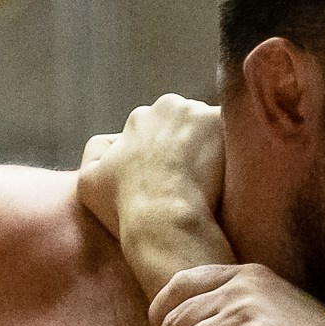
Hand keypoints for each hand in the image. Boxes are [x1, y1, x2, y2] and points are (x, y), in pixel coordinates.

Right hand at [75, 95, 231, 259]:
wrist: (164, 220)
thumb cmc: (125, 206)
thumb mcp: (89, 180)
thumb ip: (95, 155)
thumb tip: (111, 144)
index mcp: (139, 118)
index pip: (160, 128)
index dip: (170, 152)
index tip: (177, 174)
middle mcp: (166, 106)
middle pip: (187, 121)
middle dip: (191, 142)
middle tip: (198, 176)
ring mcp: (196, 111)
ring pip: (212, 125)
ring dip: (215, 144)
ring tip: (218, 177)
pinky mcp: (222, 123)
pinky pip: (235, 130)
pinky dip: (235, 147)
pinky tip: (232, 172)